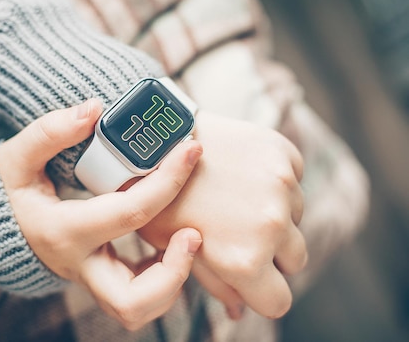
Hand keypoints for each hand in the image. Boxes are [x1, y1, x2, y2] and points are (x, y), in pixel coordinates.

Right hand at [0, 99, 203, 329]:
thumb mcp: (16, 157)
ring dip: (172, 282)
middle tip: (194, 233)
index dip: (168, 181)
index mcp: (62, 231)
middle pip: (132, 301)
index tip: (191, 151)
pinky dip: (163, 279)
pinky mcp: (101, 283)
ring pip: (138, 310)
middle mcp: (79, 265)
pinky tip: (167, 246)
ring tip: (186, 241)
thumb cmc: (8, 191)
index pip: (128, 214)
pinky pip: (139, 299)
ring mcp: (91, 280)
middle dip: (175, 272)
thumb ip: (49, 132)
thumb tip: (94, 109)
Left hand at [139, 111, 306, 319]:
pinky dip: (276, 182)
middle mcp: (271, 225)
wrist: (153, 138)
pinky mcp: (283, 153)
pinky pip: (295, 180)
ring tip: (235, 197)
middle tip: (237, 232)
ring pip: (296, 219)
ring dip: (276, 215)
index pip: (278, 302)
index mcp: (244, 260)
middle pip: (294, 261)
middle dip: (272, 254)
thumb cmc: (154, 198)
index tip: (249, 278)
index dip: (262, 293)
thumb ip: (214, 283)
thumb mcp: (172, 249)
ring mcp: (281, 186)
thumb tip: (240, 311)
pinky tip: (241, 172)